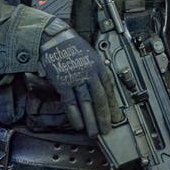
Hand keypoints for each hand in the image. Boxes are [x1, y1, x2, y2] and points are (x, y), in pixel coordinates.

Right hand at [38, 18, 122, 136]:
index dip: (113, 106)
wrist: (53, 38)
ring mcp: (76, 78)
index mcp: (98, 66)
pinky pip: (71, 102)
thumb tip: (100, 89)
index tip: (116, 118)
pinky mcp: (63, 82)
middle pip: (100, 99)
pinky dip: (75, 114)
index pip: (109, 90)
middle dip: (104, 117)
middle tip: (106, 130)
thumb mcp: (89, 55)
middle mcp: (90, 72)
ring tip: (93, 132)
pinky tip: (78, 124)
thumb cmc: (70, 46)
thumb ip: (95, 72)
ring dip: (91, 120)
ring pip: (87, 103)